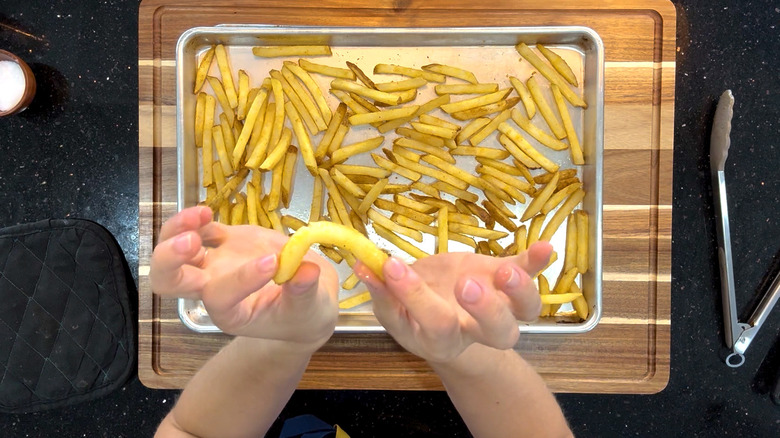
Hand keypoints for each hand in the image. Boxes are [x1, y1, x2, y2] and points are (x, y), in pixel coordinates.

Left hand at [149, 206, 339, 349]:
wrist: (303, 304)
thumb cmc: (304, 315)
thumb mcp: (310, 308)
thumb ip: (304, 291)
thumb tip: (308, 271)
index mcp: (230, 313)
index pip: (220, 297)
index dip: (241, 279)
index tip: (271, 264)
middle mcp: (213, 290)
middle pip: (169, 281)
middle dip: (169, 261)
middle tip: (190, 243)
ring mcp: (215, 264)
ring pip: (175, 250)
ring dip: (177, 230)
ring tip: (202, 214)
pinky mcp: (226, 242)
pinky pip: (200, 230)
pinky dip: (197, 220)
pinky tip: (208, 212)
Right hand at [354, 242, 551, 363]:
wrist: (444, 315)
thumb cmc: (415, 314)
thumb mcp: (392, 310)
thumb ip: (381, 292)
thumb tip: (363, 266)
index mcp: (444, 340)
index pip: (436, 323)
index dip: (414, 296)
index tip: (392, 267)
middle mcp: (478, 329)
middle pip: (496, 332)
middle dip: (486, 309)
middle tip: (467, 287)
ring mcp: (500, 305)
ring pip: (524, 309)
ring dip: (521, 290)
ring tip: (508, 270)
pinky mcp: (507, 280)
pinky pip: (531, 274)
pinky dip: (538, 261)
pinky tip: (545, 247)